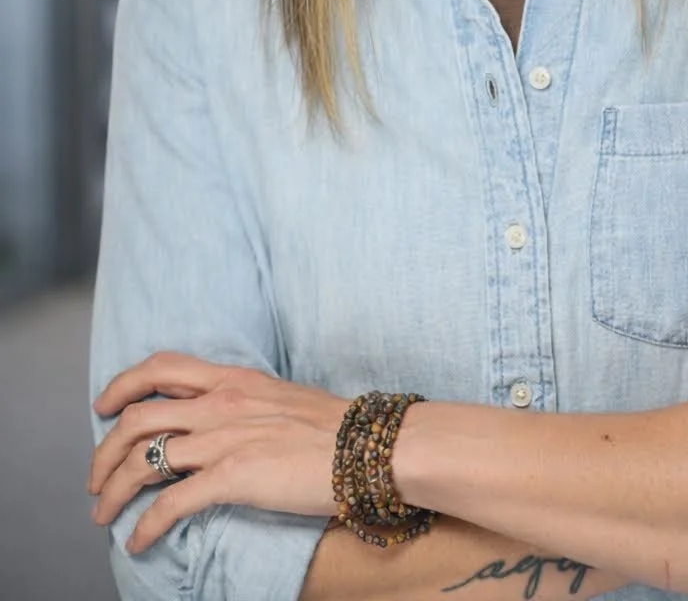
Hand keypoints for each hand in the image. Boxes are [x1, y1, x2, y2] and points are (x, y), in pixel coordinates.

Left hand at [88, 353, 348, 553]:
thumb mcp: (278, 396)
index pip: (161, 367)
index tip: (104, 406)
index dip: (123, 385)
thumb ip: (243, 401)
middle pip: (138, 417)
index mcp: (232, 379)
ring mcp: (225, 439)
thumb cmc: (331, 427)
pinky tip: (138, 541)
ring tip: (103, 513)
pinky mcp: (233, 477)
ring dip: (113, 490)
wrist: (369, 446)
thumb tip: (217, 418)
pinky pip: (170, 502)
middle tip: (96, 478)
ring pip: (144, 459)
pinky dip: (145, 525)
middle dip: (104, 450)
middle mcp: (220, 403)